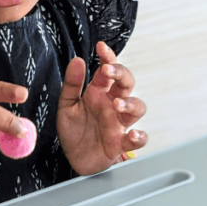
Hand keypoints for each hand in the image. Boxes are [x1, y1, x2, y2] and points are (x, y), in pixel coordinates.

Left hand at [57, 41, 147, 174]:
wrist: (74, 158)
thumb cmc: (74, 130)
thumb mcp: (66, 105)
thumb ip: (72, 84)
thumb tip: (77, 60)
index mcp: (99, 93)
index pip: (108, 71)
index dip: (108, 57)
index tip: (101, 47)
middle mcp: (112, 105)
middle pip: (127, 84)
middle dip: (121, 74)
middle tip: (108, 70)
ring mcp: (119, 123)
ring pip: (137, 108)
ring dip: (130, 103)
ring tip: (117, 104)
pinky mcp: (121, 143)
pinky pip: (138, 139)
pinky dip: (139, 136)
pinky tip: (132, 134)